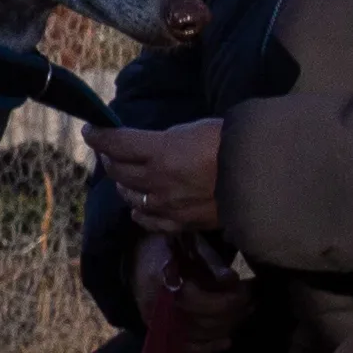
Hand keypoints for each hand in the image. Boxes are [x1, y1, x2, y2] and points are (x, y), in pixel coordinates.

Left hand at [94, 116, 223, 237]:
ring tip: (124, 177)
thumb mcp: (193, 130)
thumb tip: (151, 147)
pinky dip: (140, 212)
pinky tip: (138, 208)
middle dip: (110, 158)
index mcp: (160, 151)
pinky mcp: (181, 223)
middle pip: (119, 171)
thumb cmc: (232, 144)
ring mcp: (167, 205)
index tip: (90, 131)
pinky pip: (150, 220)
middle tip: (110, 151)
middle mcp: (157, 180)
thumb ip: (165, 141)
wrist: (263, 177)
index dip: (99, 136)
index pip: (116, 143)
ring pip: (130, 196)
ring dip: (124, 184)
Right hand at [133, 232, 250, 346]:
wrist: (132, 260)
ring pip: (201, 335)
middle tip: (251, 300)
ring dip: (228, 326)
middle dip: (234, 312)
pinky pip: (188, 348)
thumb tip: (231, 279)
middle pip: (205, 321)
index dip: (229, 299)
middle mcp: (157, 308)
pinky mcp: (160, 333)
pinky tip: (227, 340)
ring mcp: (158, 323)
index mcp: (161, 282)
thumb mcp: (185, 241)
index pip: (201, 301)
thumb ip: (208, 259)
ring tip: (245, 312)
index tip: (246, 287)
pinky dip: (209, 346)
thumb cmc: (163, 246)